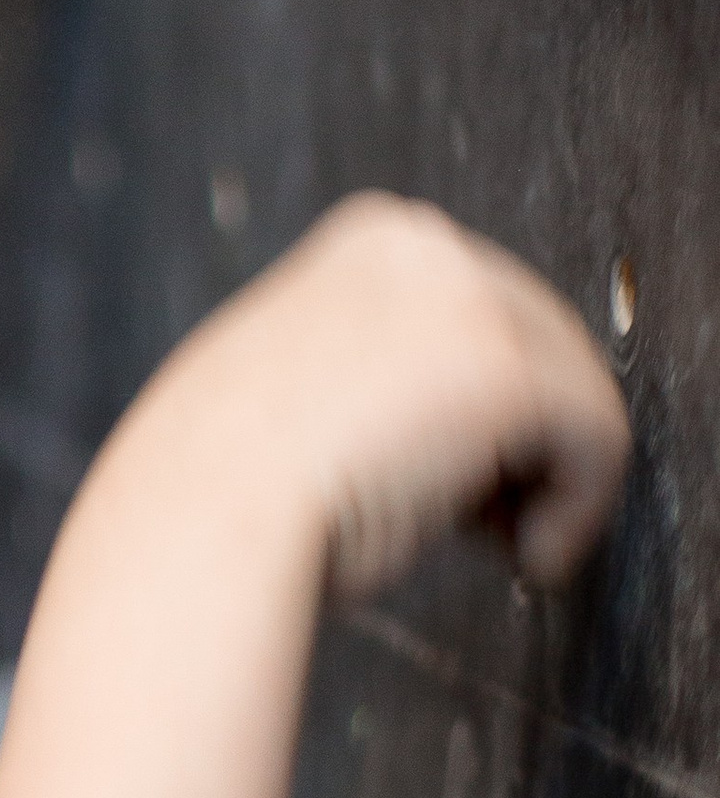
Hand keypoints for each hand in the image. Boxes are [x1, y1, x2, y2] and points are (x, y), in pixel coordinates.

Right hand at [158, 196, 631, 606]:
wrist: (199, 519)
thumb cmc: (225, 486)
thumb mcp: (299, 382)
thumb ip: (377, 364)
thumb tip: (456, 419)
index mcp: (374, 240)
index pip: (482, 314)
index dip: (485, 410)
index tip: (460, 482)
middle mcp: (425, 245)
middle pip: (540, 342)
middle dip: (523, 438)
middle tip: (484, 523)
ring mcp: (467, 300)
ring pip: (574, 389)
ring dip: (547, 474)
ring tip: (498, 539)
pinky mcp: (508, 372)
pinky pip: (598, 440)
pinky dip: (578, 510)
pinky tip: (524, 557)